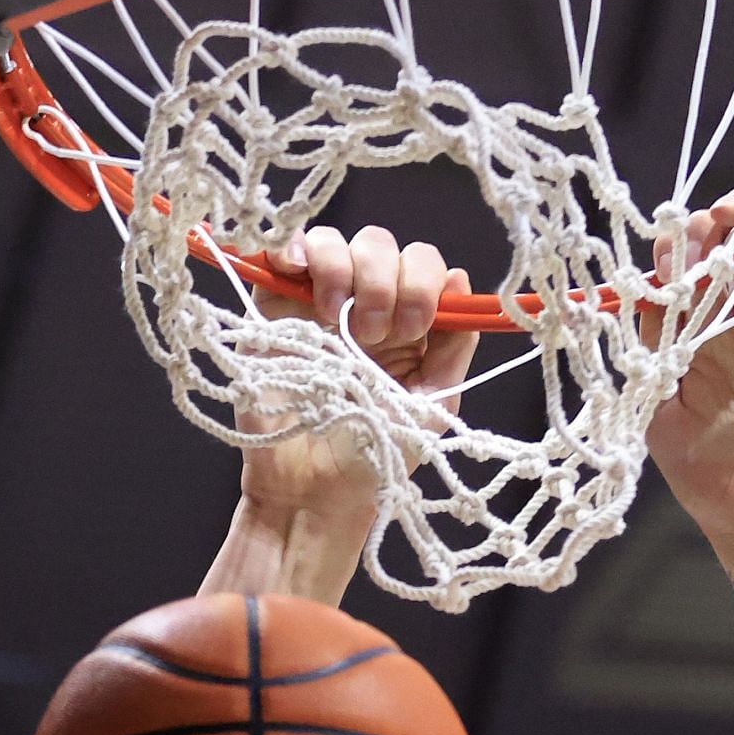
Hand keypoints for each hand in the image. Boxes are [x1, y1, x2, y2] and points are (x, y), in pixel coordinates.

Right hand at [234, 226, 475, 534]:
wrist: (316, 492)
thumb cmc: (377, 455)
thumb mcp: (434, 403)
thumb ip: (454, 344)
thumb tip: (460, 278)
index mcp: (405, 322)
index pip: (420, 263)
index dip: (420, 282)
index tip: (413, 328)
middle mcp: (363, 305)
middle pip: (378, 245)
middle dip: (382, 281)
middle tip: (374, 335)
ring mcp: (316, 305)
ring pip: (332, 242)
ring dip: (341, 269)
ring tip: (336, 318)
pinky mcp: (272, 311)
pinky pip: (281, 255)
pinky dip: (292, 249)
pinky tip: (299, 272)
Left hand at [643, 196, 733, 564]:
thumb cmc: (704, 475)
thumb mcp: (659, 412)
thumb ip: (648, 358)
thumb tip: (634, 300)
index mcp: (694, 341)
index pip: (683, 278)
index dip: (675, 253)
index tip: (666, 244)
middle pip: (728, 255)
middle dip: (715, 228)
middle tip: (704, 222)